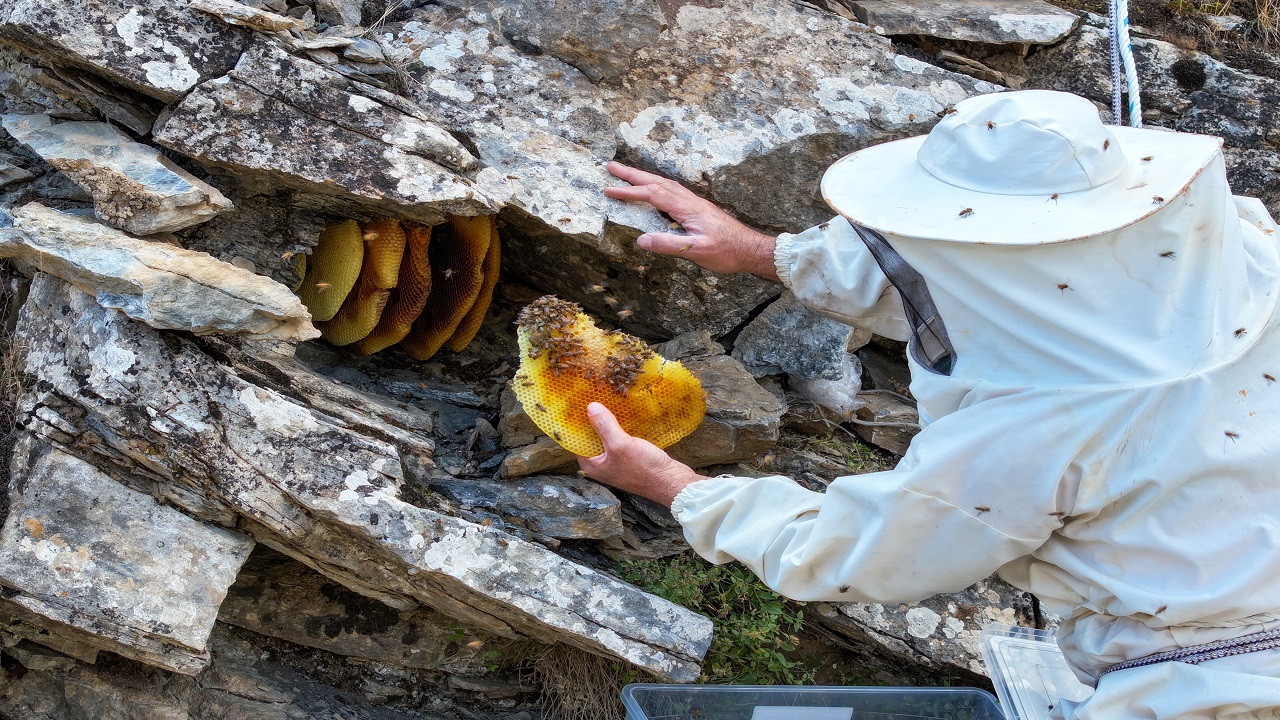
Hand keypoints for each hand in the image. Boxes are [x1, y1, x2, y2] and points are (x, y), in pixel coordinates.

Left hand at [577, 402, 707, 506]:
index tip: (577, 403)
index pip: (576, 441)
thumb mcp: (620, 445)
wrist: (671, 482)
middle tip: (592, 397)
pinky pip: (620, 438)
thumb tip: (590, 407)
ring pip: (607, 437)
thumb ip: (604, 426)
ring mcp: (616, 461)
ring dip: (608, 421)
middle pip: (592, 437)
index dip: (576, 423)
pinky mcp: (630, 457)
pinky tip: (623, 413)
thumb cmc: (643, 468)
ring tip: (607, 400)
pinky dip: (621, 427)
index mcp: (592, 465)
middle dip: (593, 419)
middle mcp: (601, 464)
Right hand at [604, 162, 779, 280]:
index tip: (609, 189)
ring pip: (663, 184)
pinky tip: (653, 189)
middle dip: (632, 174)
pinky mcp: (697, 208)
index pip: (652, 194)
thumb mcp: (697, 250)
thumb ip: (669, 244)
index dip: (630, 192)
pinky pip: (671, 190)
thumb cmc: (727, 251)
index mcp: (687, 207)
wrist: (750, 249)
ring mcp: (693, 203)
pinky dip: (656, 185)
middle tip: (610, 166)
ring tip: (625, 174)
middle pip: (656, 182)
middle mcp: (689, 200)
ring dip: (643, 177)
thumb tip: (641, 239)